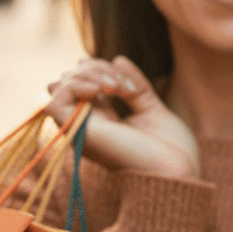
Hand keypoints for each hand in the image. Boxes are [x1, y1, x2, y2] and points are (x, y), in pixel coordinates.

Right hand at [46, 55, 199, 178]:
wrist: (178, 172)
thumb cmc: (171, 150)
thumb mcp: (151, 107)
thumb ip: (134, 85)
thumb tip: (117, 58)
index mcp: (103, 119)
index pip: (82, 81)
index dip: (99, 70)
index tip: (132, 87)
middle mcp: (88, 124)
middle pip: (68, 79)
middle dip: (96, 68)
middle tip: (127, 88)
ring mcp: (82, 129)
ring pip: (59, 85)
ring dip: (89, 74)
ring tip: (117, 88)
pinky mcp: (79, 134)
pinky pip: (54, 102)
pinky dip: (76, 86)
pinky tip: (101, 91)